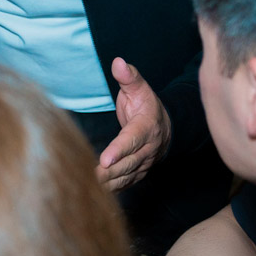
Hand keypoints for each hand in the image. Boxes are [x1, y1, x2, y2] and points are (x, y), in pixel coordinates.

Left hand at [97, 57, 171, 191]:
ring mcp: (145, 162)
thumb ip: (129, 77)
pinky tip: (96, 192)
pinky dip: (112, 189)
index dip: (118, 150)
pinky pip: (126, 182)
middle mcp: (148, 148)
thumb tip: (118, 62)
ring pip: (126, 175)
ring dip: (108, 183)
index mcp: (146, 127)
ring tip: (87, 187)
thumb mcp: (139, 89)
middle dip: (108, 172)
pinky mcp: (139, 172)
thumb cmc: (146, 106)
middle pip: (127, 163)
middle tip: (88, 177)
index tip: (104, 160)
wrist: (167, 127)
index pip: (132, 140)